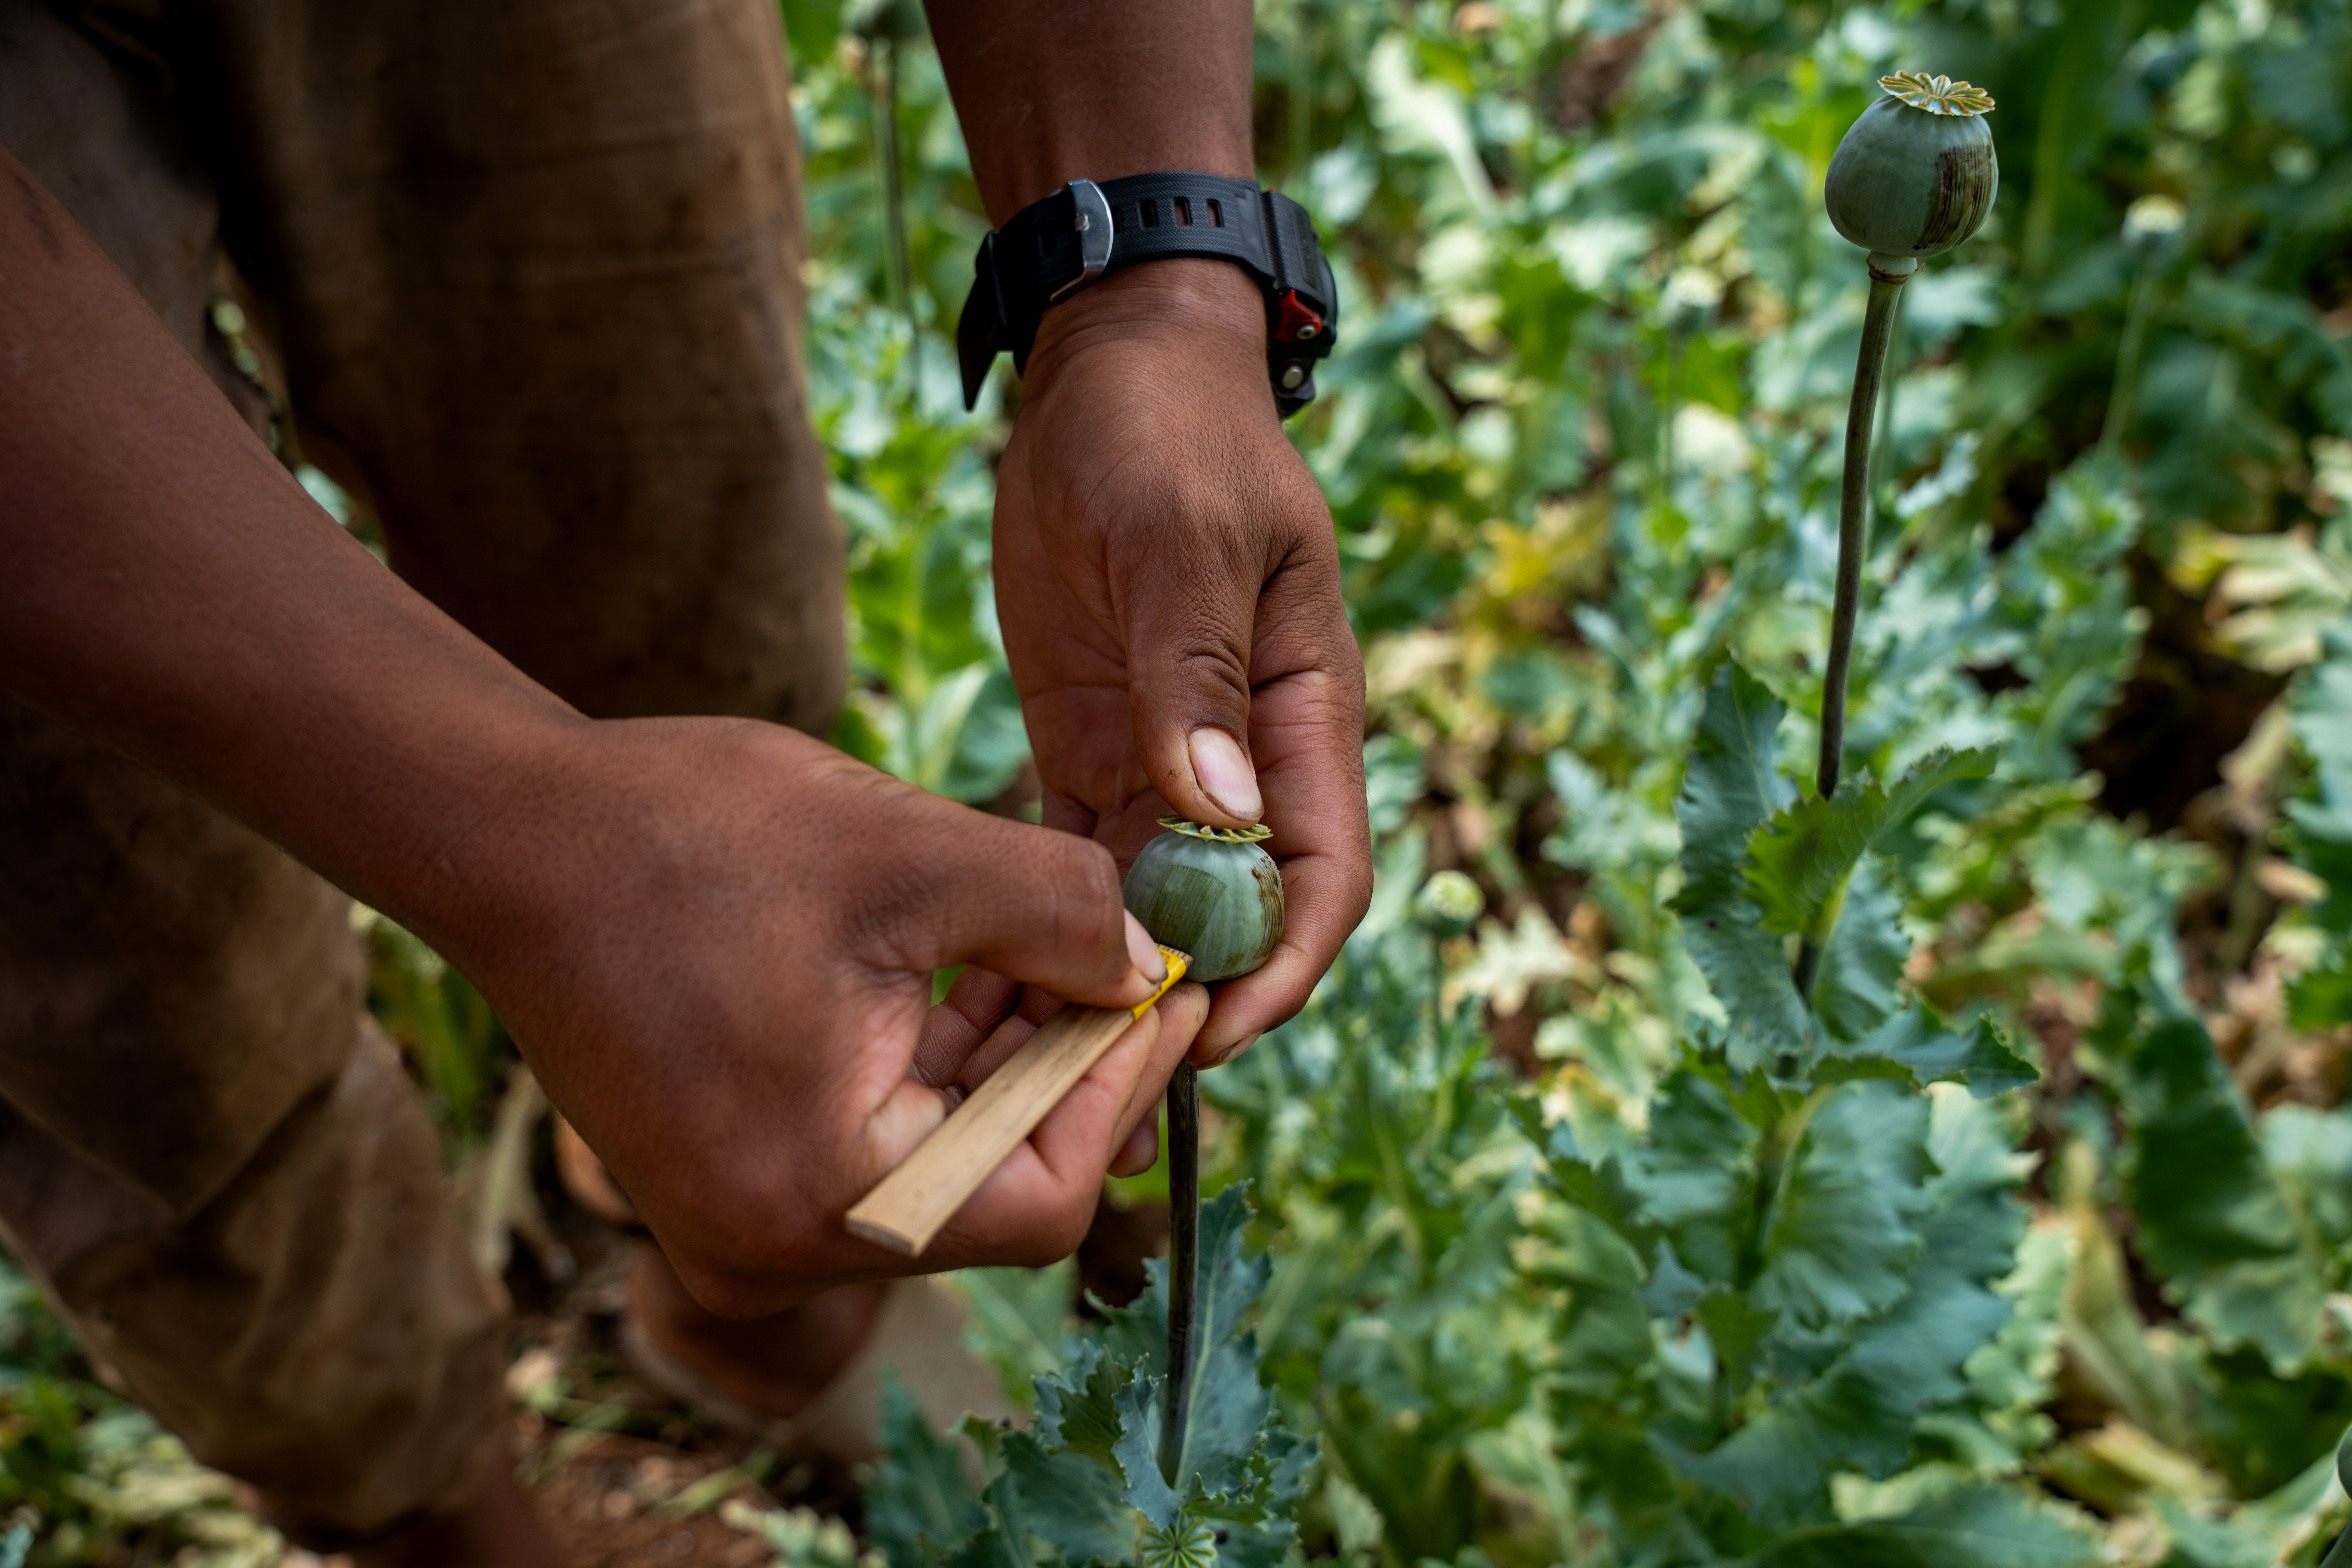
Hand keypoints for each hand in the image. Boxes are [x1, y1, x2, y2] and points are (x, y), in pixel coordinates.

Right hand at [443, 716, 1205, 1315]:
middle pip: (993, 1183)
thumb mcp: (915, 859)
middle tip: (1152, 970)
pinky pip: (878, 1131)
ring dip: (1016, 1054)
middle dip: (1078, 1068)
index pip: (1037, 1198)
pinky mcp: (732, 1163)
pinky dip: (944, 1056)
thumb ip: (1061, 917)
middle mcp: (773, 1243)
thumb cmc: (695, 837)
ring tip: (1082, 947)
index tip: (1184, 1000)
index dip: (1126, 1090)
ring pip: (942, 1151)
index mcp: (818, 1202)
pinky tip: (999, 967)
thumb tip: (1151, 966)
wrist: (521, 831)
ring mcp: (745, 1212)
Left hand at [994, 260, 1372, 1062]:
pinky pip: (1083, 865)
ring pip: (1157, 906)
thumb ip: (1194, 671)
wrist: (1106, 375)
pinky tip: (998, 991)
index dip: (1284, 962)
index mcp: (1300, 711)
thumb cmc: (1166, 434)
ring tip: (1036, 1066)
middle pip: (1239, 910)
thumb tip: (1220, 807)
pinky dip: (1053, 927)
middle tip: (1104, 1087)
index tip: (1218, 1031)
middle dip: (1188, 999)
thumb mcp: (1181, 536)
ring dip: (1111, 981)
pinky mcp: (1099, 752)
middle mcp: (1246, 756)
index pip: (1321, 869)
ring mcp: (1171, 760)